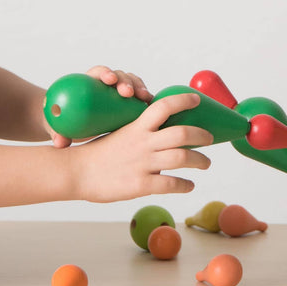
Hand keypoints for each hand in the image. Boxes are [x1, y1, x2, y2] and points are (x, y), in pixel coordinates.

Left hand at [47, 65, 152, 147]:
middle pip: (118, 76)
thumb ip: (57, 134)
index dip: (105, 73)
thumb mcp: (57, 127)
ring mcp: (116, 94)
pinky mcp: (125, 103)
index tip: (109, 80)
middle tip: (128, 93)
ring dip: (139, 87)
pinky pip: (137, 96)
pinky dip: (144, 98)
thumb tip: (60, 142)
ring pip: (131, 83)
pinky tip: (151, 105)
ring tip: (144, 98)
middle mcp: (104, 86)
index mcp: (87, 84)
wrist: (70, 127)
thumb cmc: (61, 123)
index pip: (98, 72)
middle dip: (125, 81)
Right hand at [68, 92, 212, 201]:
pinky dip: (185, 185)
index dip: (183, 100)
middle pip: (182, 133)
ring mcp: (143, 164)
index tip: (196, 100)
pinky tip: (189, 185)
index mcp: (137, 126)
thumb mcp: (120, 133)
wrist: (77, 172)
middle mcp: (143, 143)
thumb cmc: (98, 153)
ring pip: (182, 158)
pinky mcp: (141, 185)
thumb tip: (162, 130)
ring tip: (206, 163)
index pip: (164, 106)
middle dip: (202, 135)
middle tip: (210, 138)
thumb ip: (141, 131)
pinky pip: (171, 184)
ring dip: (200, 161)